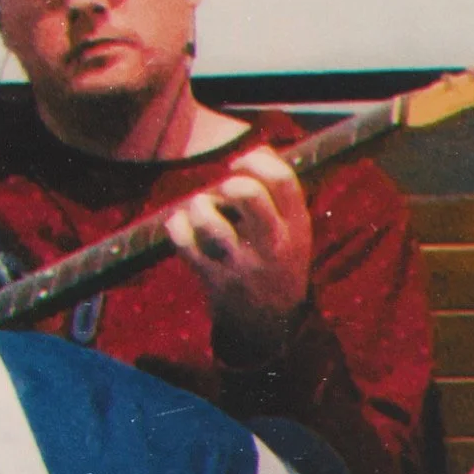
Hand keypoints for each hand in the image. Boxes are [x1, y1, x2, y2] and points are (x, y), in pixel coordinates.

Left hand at [165, 147, 312, 359]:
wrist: (270, 325)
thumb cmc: (279, 264)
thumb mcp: (295, 231)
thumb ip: (281, 192)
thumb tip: (261, 148)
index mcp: (296, 227)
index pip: (282, 179)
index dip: (256, 159)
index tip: (240, 163)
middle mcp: (272, 244)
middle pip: (247, 194)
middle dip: (226, 184)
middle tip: (222, 193)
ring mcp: (242, 264)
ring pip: (210, 220)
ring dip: (198, 206)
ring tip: (200, 209)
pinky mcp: (214, 279)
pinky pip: (184, 244)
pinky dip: (176, 227)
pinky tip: (181, 225)